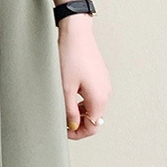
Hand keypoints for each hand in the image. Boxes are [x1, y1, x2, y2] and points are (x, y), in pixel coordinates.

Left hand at [56, 14, 110, 138]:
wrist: (76, 33)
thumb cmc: (70, 57)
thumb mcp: (65, 88)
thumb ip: (69, 111)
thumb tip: (73, 126)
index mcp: (99, 98)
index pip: (93, 127)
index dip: (78, 133)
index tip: (63, 130)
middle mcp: (105, 92)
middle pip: (94, 117)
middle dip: (78, 122)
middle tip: (61, 120)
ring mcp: (104, 83)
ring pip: (93, 106)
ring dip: (80, 111)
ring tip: (63, 105)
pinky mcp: (99, 75)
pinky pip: (93, 94)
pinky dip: (82, 99)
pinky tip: (70, 93)